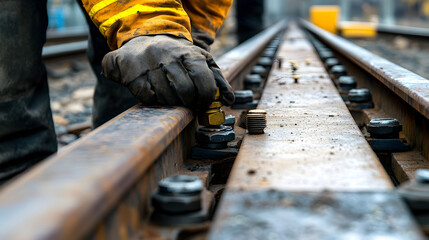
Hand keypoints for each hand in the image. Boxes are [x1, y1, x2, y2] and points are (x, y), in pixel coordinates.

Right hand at [102, 35, 233, 109]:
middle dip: (189, 103)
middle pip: (185, 92)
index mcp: (189, 53)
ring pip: (167, 97)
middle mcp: (169, 57)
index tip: (203, 105)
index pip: (203, 82)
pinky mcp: (134, 76)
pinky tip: (156, 94)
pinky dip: (155, 100)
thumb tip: (229, 99)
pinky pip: (149, 98)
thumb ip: (216, 77)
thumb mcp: (199, 58)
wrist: (143, 39)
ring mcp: (150, 65)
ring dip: (172, 103)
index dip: (206, 99)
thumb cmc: (177, 54)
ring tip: (173, 98)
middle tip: (189, 104)